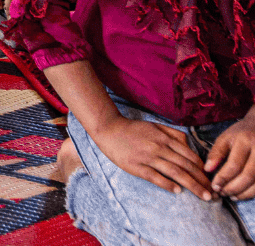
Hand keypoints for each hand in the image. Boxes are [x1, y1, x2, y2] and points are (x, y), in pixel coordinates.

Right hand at [93, 115, 211, 200]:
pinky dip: (167, 184)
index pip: (190, 156)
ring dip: (191, 185)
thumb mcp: (156, 126)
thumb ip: (174, 133)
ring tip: (203, 196)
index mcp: (165, 138)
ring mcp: (147, 157)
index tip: (211, 180)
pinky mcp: (136, 166)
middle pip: (186, 166)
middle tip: (213, 194)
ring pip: (175, 172)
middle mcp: (159, 147)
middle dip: (202, 181)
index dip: (203, 169)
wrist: (108, 128)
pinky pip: (155, 177)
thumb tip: (190, 146)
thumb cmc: (133, 128)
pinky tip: (178, 191)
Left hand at [206, 113, 254, 198]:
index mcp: (245, 141)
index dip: (223, 178)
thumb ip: (216, 153)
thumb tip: (207, 170)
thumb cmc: (240, 134)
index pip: (234, 165)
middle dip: (233, 188)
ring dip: (244, 193)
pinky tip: (244, 193)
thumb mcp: (225, 138)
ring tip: (232, 196)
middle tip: (222, 193)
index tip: (214, 186)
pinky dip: (253, 192)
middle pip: (248, 176)